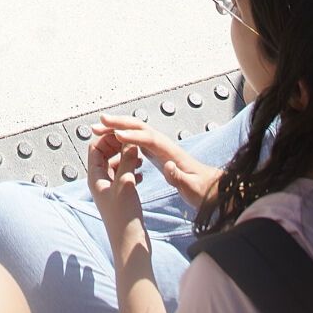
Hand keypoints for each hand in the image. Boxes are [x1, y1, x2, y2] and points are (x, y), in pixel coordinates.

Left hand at [86, 128, 144, 231]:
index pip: (95, 149)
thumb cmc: (124, 216)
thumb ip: (126, 161)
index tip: (124, 134)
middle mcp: (100, 182)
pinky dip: (132, 171)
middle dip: (118, 147)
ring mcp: (110, 190)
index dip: (108, 139)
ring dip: (126, 158)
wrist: (130, 245)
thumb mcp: (125, 184)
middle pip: (104, 155)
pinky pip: (124, 177)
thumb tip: (129, 142)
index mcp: (95, 178)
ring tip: (140, 157)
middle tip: (133, 143)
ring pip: (115, 166)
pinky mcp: (120, 198)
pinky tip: (143, 174)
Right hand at [93, 116, 220, 214]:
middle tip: (99, 121)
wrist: (212, 189)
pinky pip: (137, 140)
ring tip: (99, 128)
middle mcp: (164, 145)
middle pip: (139, 128)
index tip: (115, 134)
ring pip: (136, 131)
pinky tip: (112, 139)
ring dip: (118, 127)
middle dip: (119, 123)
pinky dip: (122, 136)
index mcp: (170, 152)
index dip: (133, 136)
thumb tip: (168, 165)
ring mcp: (160, 148)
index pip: (149, 139)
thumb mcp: (192, 189)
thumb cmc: (203, 191)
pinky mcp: (157, 153)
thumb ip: (179, 178)